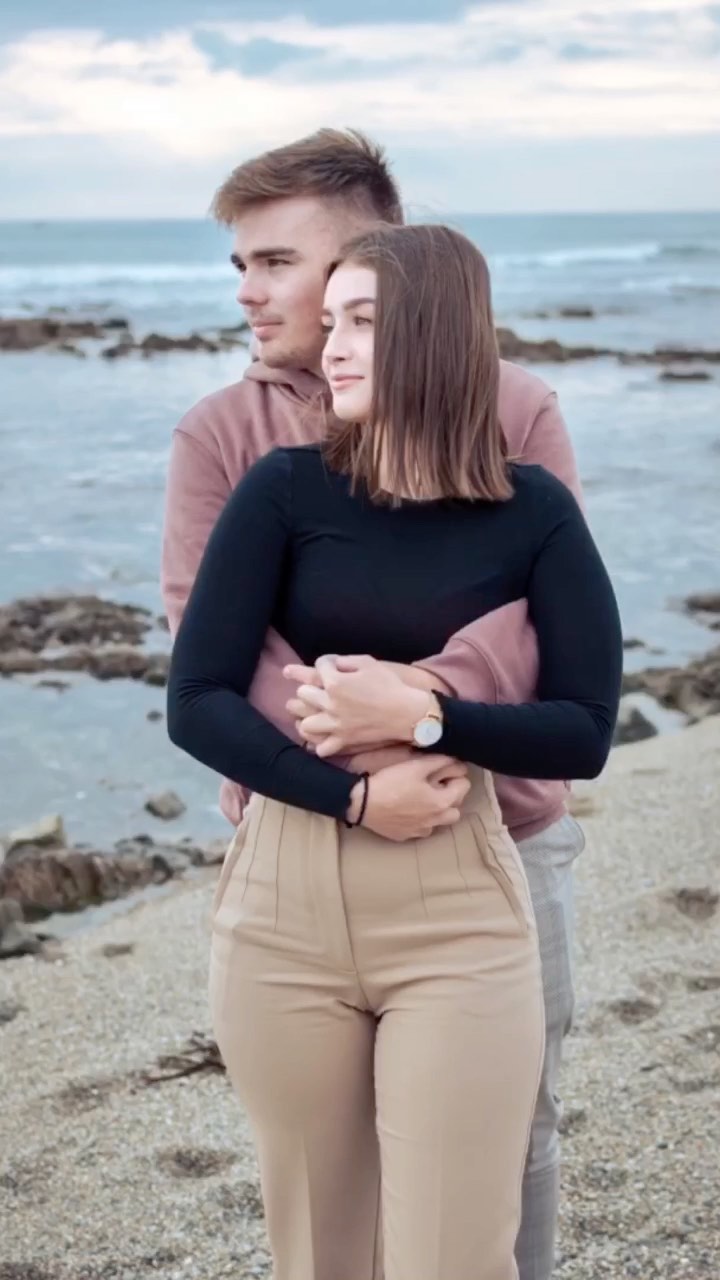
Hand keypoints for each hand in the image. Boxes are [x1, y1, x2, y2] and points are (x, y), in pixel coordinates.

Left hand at [284, 654, 430, 756]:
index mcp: (335, 682)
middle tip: (321, 688)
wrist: (407, 712)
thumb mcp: (369, 663)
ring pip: (306, 724)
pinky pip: (322, 748)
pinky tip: (325, 736)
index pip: (319, 666)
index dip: (326, 663)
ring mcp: (335, 724)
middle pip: (303, 693)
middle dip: (310, 687)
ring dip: (308, 717)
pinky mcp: (344, 740)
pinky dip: (321, 744)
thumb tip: (333, 664)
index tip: (333, 665)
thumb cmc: (390, 685)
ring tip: (316, 714)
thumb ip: (345, 660)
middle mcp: (330, 703)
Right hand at [346, 755, 470, 841]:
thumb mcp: (417, 765)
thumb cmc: (391, 782)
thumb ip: (441, 761)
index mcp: (442, 802)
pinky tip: (407, 809)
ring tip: (422, 798)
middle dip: (451, 795)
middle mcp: (436, 820)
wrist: (362, 804)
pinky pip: (421, 828)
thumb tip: (457, 761)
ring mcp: (420, 831)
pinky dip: (419, 819)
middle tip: (435, 784)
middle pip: (456, 808)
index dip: (456, 775)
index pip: (465, 786)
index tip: (444, 770)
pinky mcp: (405, 836)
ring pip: (439, 822)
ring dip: (437, 810)